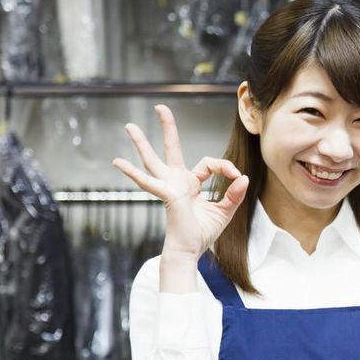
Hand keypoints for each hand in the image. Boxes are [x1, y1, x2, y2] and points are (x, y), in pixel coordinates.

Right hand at [113, 104, 248, 259]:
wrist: (191, 251)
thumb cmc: (203, 233)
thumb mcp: (225, 211)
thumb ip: (234, 194)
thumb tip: (242, 177)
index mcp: (192, 183)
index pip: (208, 163)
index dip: (224, 166)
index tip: (236, 176)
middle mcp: (178, 182)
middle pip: (171, 150)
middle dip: (168, 129)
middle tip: (160, 107)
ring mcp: (169, 187)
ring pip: (153, 160)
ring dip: (141, 143)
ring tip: (129, 126)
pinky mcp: (167, 195)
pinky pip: (149, 182)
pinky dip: (133, 173)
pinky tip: (117, 162)